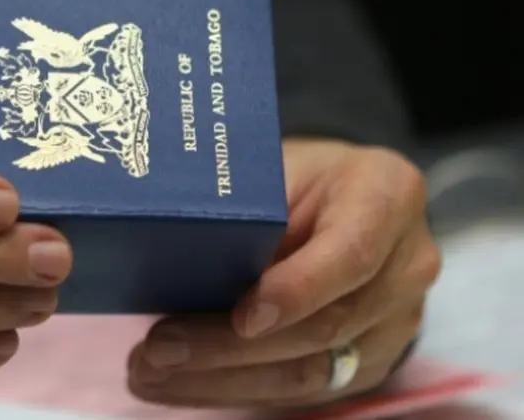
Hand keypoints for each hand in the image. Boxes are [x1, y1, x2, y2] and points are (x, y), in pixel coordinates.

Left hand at [129, 139, 440, 408]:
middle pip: (324, 325)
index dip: (299, 290)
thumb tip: (170, 246)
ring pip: (309, 371)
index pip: (352, 254)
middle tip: (157, 350)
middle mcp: (405, 265)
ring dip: (221, 380)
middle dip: (231, 347)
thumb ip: (248, 205)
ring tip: (150, 375)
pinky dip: (233, 390)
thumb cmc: (302, 176)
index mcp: (387, 195)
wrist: (345, 204)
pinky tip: (180, 385)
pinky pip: (301, 391)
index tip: (243, 317)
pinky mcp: (366, 361)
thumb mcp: (277, 165)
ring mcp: (393, 322)